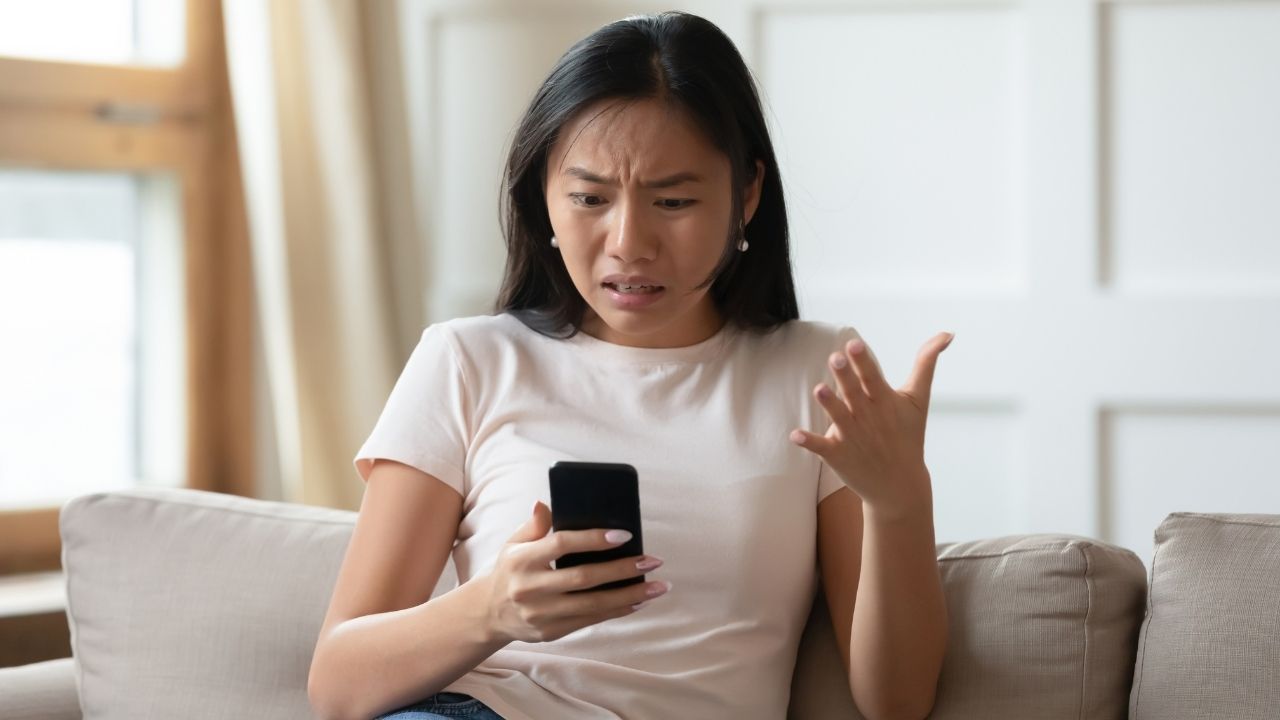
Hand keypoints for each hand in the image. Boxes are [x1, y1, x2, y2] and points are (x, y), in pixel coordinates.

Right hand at [481, 501, 670, 643]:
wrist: (487, 613)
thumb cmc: (510, 570)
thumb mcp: (514, 543)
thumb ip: (534, 524)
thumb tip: (547, 502)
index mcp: (522, 559)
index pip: (562, 545)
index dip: (594, 539)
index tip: (625, 535)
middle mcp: (530, 588)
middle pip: (584, 578)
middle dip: (622, 570)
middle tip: (652, 561)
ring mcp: (541, 613)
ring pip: (593, 605)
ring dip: (630, 595)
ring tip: (658, 586)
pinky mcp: (550, 632)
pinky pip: (590, 621)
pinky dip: (617, 611)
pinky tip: (638, 601)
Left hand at [790, 332, 953, 517]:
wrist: (899, 485)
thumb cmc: (908, 434)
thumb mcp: (918, 399)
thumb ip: (926, 363)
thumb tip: (948, 333)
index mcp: (885, 401)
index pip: (872, 377)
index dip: (863, 361)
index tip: (854, 344)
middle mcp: (868, 417)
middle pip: (853, 392)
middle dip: (845, 376)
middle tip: (835, 358)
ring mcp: (852, 436)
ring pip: (838, 417)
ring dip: (829, 404)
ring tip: (819, 390)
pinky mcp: (838, 455)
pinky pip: (821, 446)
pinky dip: (809, 442)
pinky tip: (795, 435)